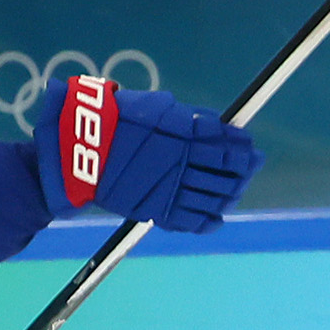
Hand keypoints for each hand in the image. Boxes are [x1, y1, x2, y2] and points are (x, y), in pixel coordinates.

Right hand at [33, 72, 261, 232]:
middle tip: (251, 168)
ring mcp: (172, 189)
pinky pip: (192, 221)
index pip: (226, 144)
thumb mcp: (154, 108)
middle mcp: (183, 162)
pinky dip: (209, 222)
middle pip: (227, 172)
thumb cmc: (114, 120)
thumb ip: (186, 118)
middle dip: (243, 171)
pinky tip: (217, 218)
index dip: (243, 148)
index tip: (251, 148)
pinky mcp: (157, 210)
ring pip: (214, 197)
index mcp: (184, 134)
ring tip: (235, 191)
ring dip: (230, 194)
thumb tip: (215, 124)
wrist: (79, 151)